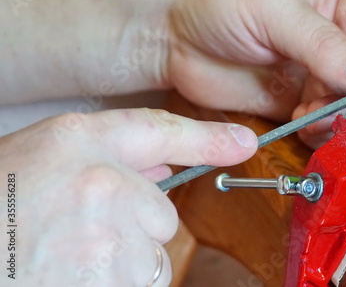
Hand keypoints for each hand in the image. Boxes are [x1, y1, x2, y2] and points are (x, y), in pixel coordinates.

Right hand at [0, 109, 256, 285]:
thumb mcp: (43, 160)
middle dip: (134, 230)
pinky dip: (115, 284)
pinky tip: (72, 275)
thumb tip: (165, 167)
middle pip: (161, 216)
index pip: (159, 131)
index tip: (243, 142)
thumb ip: (107, 157)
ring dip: (123, 264)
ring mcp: (109, 239)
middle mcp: (102, 185)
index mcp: (78, 144)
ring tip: (68, 259)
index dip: (207, 138)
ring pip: (152, 256)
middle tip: (80, 235)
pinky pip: (141, 283)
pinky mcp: (112, 283)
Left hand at [166, 0, 345, 147]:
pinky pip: (326, 124)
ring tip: (317, 118)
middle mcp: (337, 41)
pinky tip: (304, 126)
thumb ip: (321, 42)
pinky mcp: (295, 104)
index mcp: (342, 4)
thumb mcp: (272, 7)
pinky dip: (325, 133)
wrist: (170, 31)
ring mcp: (316, 75)